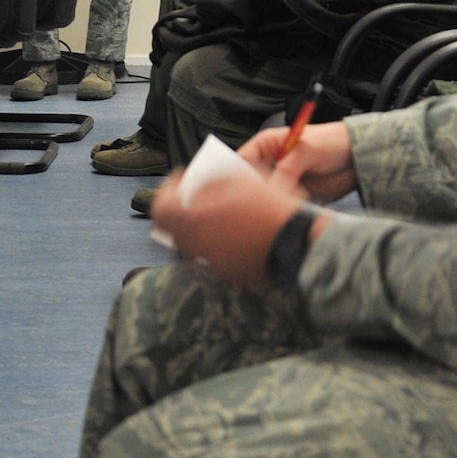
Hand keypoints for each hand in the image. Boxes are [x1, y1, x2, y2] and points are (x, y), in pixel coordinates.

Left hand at [149, 165, 305, 289]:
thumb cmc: (270, 207)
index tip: (179, 182)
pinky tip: (231, 235)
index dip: (166, 191)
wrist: (297, 240)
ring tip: (215, 218)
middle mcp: (196, 244)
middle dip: (180, 211)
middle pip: (172, 229)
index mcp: (193, 218)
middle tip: (194, 201)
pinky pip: (210, 259)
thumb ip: (208, 183)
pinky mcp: (227, 275)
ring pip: (190, 245)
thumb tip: (194, 185)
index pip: (159, 208)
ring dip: (196, 229)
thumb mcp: (237, 181)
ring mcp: (210, 263)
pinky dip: (214, 246)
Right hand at [239, 120, 357, 202]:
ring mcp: (282, 181)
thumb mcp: (307, 150)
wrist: (357, 157)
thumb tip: (270, 188)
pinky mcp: (293, 196)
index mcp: (267, 145)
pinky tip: (292, 210)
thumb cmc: (332, 141)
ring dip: (271, 203)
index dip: (240, 176)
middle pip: (252, 183)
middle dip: (256, 193)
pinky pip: (282, 207)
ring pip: (266, 197)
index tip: (244, 190)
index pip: (243, 161)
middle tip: (264, 201)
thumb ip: (287, 169)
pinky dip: (284, 211)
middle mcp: (271, 164)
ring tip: (283, 205)